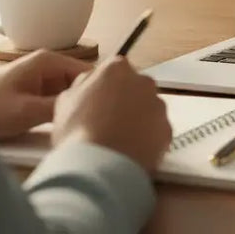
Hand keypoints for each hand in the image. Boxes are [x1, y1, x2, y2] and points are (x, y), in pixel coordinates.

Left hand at [0, 49, 92, 141]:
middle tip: (93, 123)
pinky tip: (64, 127)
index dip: (98, 90)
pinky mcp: (34, 93)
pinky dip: (61, 112)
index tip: (106, 111)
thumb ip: (60, 107)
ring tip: (81, 126)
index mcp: (48, 61)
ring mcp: (40, 79)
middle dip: (86, 100)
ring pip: (69, 93)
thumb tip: (90, 107)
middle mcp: (47, 66)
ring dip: (73, 107)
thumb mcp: (27, 111)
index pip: (88, 70)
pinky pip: (57, 100)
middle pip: (80, 82)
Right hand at [53, 56, 171, 174]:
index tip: (98, 105)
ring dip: (138, 121)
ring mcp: (159, 106)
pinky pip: (156, 132)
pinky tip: (131, 152)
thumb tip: (92, 83)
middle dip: (125, 102)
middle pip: (135, 88)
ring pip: (149, 110)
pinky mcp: (168, 130)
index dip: (105, 89)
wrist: (100, 166)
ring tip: (119, 142)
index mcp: (117, 68)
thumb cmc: (78, 130)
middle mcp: (144, 81)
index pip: (114, 71)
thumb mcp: (66, 100)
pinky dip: (147, 140)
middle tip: (108, 124)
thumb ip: (83, 85)